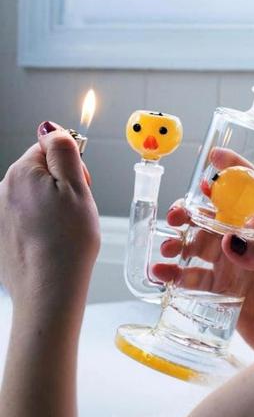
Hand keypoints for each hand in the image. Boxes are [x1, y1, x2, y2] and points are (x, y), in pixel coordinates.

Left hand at [0, 121, 99, 416]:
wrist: (49, 290)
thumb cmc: (68, 242)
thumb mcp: (77, 187)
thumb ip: (64, 150)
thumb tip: (50, 126)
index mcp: (22, 173)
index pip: (50, 147)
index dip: (73, 164)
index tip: (81, 185)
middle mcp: (5, 189)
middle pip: (43, 171)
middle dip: (64, 184)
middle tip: (77, 209)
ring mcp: (2, 213)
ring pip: (38, 195)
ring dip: (55, 204)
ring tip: (67, 228)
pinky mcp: (4, 234)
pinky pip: (30, 216)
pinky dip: (44, 223)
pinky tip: (53, 239)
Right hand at [154, 148, 253, 354]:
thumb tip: (228, 240)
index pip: (250, 191)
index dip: (233, 170)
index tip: (213, 157)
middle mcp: (244, 242)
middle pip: (213, 216)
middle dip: (191, 211)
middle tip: (175, 216)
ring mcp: (229, 264)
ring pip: (196, 244)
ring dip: (178, 242)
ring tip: (166, 250)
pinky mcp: (217, 287)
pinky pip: (191, 275)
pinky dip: (174, 272)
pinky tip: (161, 274)